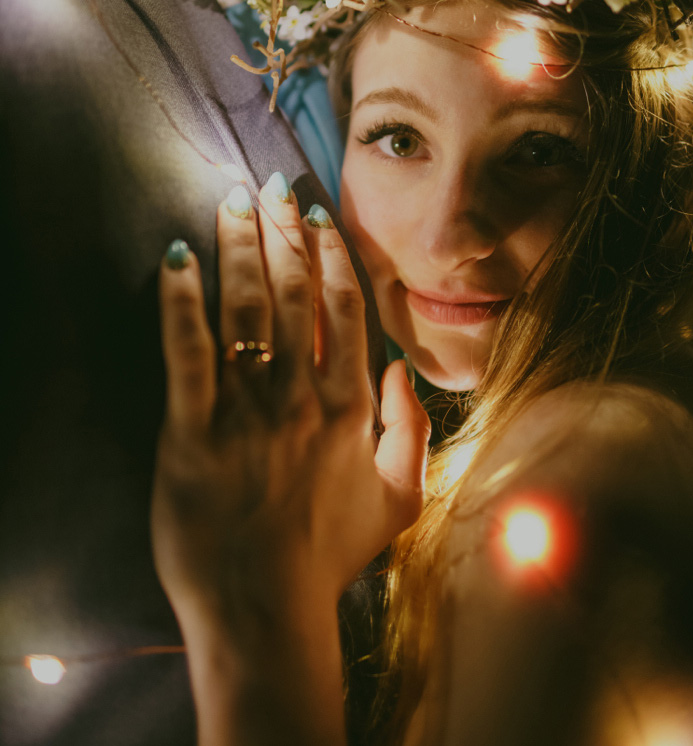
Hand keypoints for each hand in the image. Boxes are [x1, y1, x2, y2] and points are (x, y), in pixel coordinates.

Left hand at [152, 176, 429, 645]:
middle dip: (283, 231)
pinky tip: (176, 257)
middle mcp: (301, 396)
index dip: (332, 255)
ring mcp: (246, 411)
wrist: (266, 612)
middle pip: (292, 292)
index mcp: (350, 406)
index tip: (320, 216)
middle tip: (273, 185)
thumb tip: (402, 366)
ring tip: (232, 200)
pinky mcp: (191, 432)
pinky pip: (186, 352)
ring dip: (237, 246)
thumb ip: (412, 430)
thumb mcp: (399, 501)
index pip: (345, 309)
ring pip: (244, 308)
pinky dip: (180, 301)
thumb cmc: (330, 558)